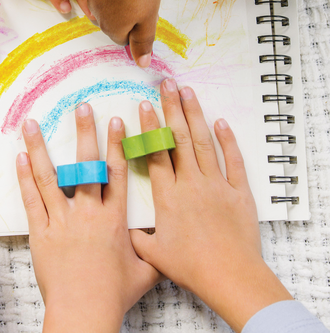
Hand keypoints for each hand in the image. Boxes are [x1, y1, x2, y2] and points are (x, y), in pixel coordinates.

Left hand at [17, 104, 160, 332]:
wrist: (84, 312)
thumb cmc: (113, 294)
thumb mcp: (145, 271)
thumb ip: (153, 249)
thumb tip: (163, 238)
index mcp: (114, 218)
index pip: (116, 172)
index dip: (116, 144)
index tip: (114, 120)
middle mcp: (88, 212)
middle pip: (86, 165)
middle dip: (84, 133)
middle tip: (81, 107)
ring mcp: (61, 220)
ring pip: (50, 177)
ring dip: (40, 148)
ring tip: (31, 124)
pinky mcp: (41, 232)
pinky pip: (31, 200)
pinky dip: (25, 178)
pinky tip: (19, 158)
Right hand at [86, 0, 163, 67]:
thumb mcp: (149, 13)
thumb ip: (143, 40)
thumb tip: (141, 63)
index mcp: (113, 27)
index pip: (124, 39)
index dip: (137, 28)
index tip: (147, 12)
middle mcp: (97, 14)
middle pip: (114, 23)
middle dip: (128, 15)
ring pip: (107, 4)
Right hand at [129, 79, 291, 331]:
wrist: (229, 275)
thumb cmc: (190, 266)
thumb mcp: (154, 254)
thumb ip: (136, 237)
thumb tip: (123, 228)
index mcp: (168, 194)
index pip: (156, 152)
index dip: (149, 126)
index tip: (143, 104)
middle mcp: (190, 182)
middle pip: (179, 138)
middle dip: (171, 108)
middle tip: (166, 85)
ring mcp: (216, 183)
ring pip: (203, 142)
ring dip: (195, 115)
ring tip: (189, 92)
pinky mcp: (237, 191)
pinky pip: (233, 160)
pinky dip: (228, 140)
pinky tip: (221, 122)